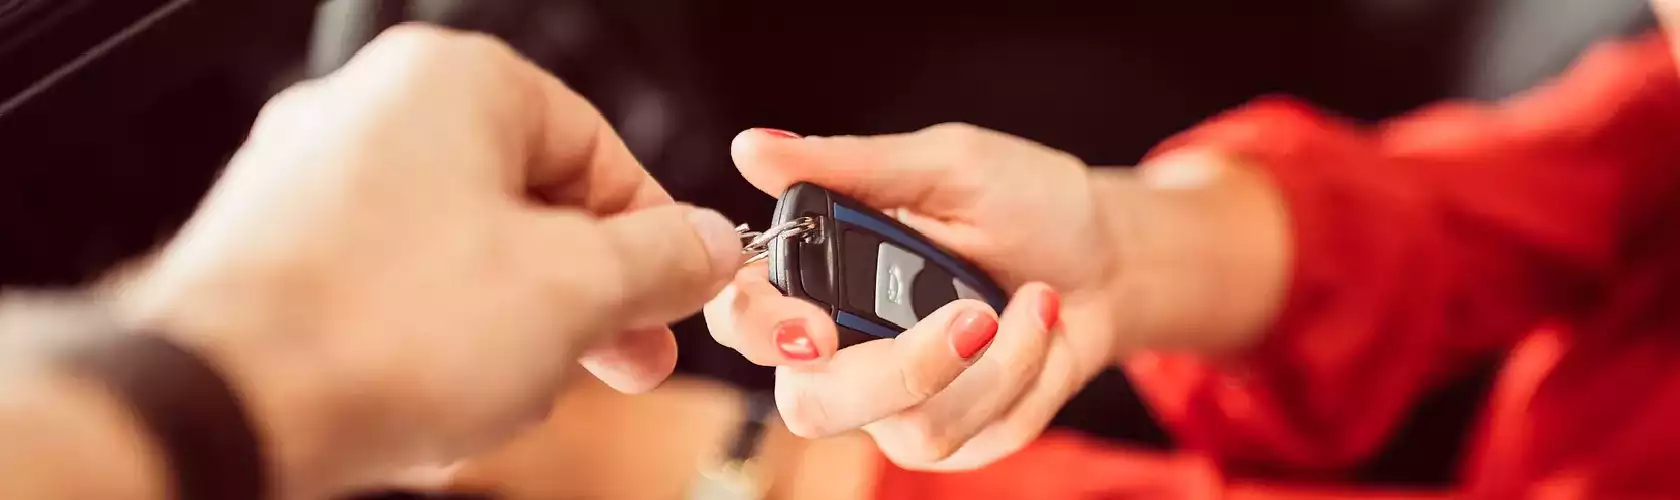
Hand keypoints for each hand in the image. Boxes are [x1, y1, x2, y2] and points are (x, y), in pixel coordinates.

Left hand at [109, 25, 740, 497]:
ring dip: (518, 327)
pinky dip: (440, 338)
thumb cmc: (377, 329)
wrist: (220, 407)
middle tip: (627, 355)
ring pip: (466, 252)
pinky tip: (452, 397)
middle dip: (588, 297)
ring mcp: (316, 182)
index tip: (681, 291)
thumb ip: (663, 259)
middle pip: (530, 203)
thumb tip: (707, 246)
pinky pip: (398, 286)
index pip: (597, 148)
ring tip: (524, 390)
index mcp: (452, 83)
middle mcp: (373, 113)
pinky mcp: (282, 253)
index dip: (654, 234)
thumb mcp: (575, 292)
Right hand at [705, 124, 1128, 470]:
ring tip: (1031, 298)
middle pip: (812, 406)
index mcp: (819, 276)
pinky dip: (1026, 374)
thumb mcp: (943, 165)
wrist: (1108, 256)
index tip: (818, 326)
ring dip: (996, 362)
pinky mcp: (960, 438)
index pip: (745, 320)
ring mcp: (899, 403)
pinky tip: (1040, 326)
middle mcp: (844, 349)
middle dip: (897, 373)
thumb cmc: (1022, 200)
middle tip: (970, 318)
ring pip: (912, 430)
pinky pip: (978, 436)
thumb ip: (850, 166)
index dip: (761, 332)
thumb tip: (754, 147)